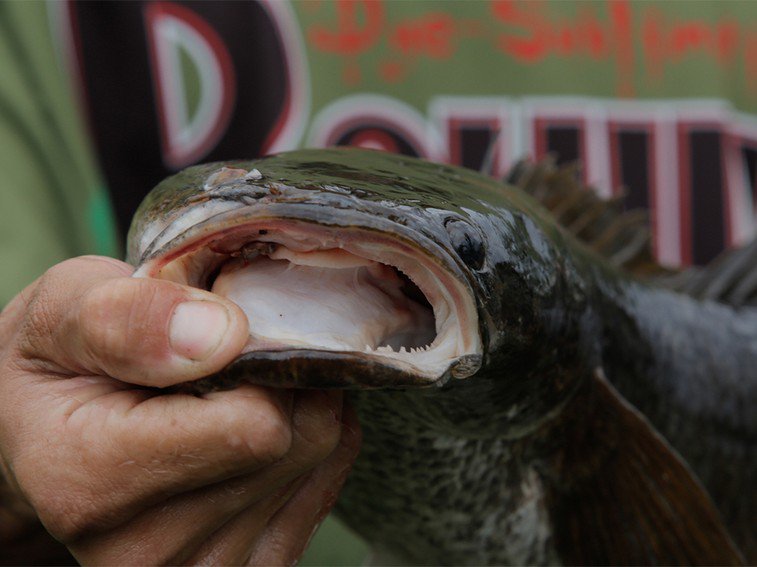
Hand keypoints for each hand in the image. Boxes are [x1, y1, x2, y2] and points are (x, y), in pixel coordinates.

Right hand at [0, 256, 359, 564]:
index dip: (261, 360)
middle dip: (280, 382)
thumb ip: (128, 318)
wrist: (43, 437)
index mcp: (90, 483)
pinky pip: (323, 487)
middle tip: (231, 360)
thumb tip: (223, 336)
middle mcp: (144, 551)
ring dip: (294, 409)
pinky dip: (306, 442)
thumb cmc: (57, 368)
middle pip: (294, 444)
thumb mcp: (63, 312)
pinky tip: (255, 422)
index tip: (232, 335)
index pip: (252, 427)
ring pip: (317, 460)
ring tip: (232, 392)